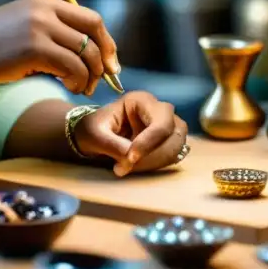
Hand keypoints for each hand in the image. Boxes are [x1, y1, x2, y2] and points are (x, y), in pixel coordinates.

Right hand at [0, 0, 118, 94]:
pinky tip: (69, 86)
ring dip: (90, 75)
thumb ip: (53, 31)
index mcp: (46, 2)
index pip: (91, 18)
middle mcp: (47, 11)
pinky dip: (77, 81)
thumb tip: (90, 52)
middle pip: (95, 33)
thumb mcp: (26, 26)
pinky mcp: (36, 49)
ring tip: (81, 87)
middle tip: (103, 79)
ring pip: (86, 54)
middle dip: (105, 58)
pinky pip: (73, 67)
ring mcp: (41, 28)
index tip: (109, 61)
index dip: (106, 41)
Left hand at [74, 91, 188, 176]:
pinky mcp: (166, 142)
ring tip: (127, 167)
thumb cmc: (91, 130)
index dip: (150, 142)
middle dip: (153, 154)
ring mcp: (166, 126)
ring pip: (177, 145)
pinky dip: (156, 165)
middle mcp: (158, 110)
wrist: (90, 139)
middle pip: (175, 132)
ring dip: (155, 162)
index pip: (160, 121)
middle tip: (126, 166)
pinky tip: (135, 167)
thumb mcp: (95, 135)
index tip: (131, 158)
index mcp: (141, 100)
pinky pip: (172, 156)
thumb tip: (131, 158)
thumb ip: (112, 145)